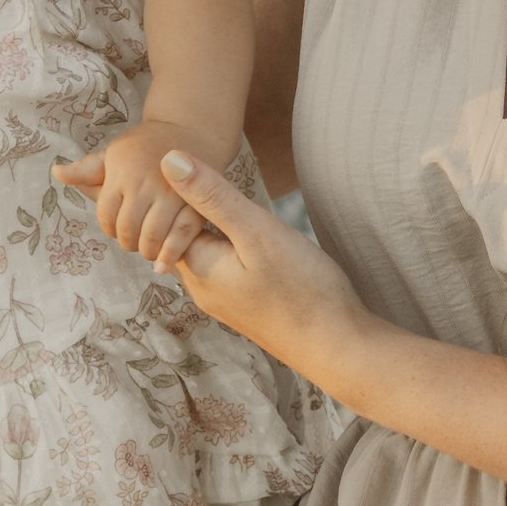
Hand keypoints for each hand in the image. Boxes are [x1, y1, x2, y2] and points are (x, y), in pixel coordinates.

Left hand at [54, 118, 222, 269]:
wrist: (191, 132)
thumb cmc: (146, 147)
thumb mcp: (114, 153)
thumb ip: (86, 169)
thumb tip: (57, 172)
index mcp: (123, 171)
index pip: (106, 214)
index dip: (108, 227)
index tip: (115, 228)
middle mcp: (147, 182)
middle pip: (127, 229)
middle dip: (127, 241)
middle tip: (132, 241)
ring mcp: (174, 194)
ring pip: (152, 237)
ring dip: (146, 250)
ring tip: (147, 249)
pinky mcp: (197, 204)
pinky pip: (181, 236)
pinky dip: (170, 254)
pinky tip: (162, 264)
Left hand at [150, 149, 370, 384]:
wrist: (338, 348)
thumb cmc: (302, 290)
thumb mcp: (257, 232)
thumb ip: (213, 195)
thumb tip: (167, 157)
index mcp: (198, 267)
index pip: (171, 215)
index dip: (185, 186)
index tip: (205, 162)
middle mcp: (202, 288)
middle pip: (187, 234)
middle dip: (198, 205)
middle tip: (216, 174)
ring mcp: (224, 301)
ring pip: (208, 251)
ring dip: (218, 226)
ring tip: (235, 201)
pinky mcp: (246, 307)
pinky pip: (226, 267)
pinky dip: (232, 246)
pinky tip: (254, 239)